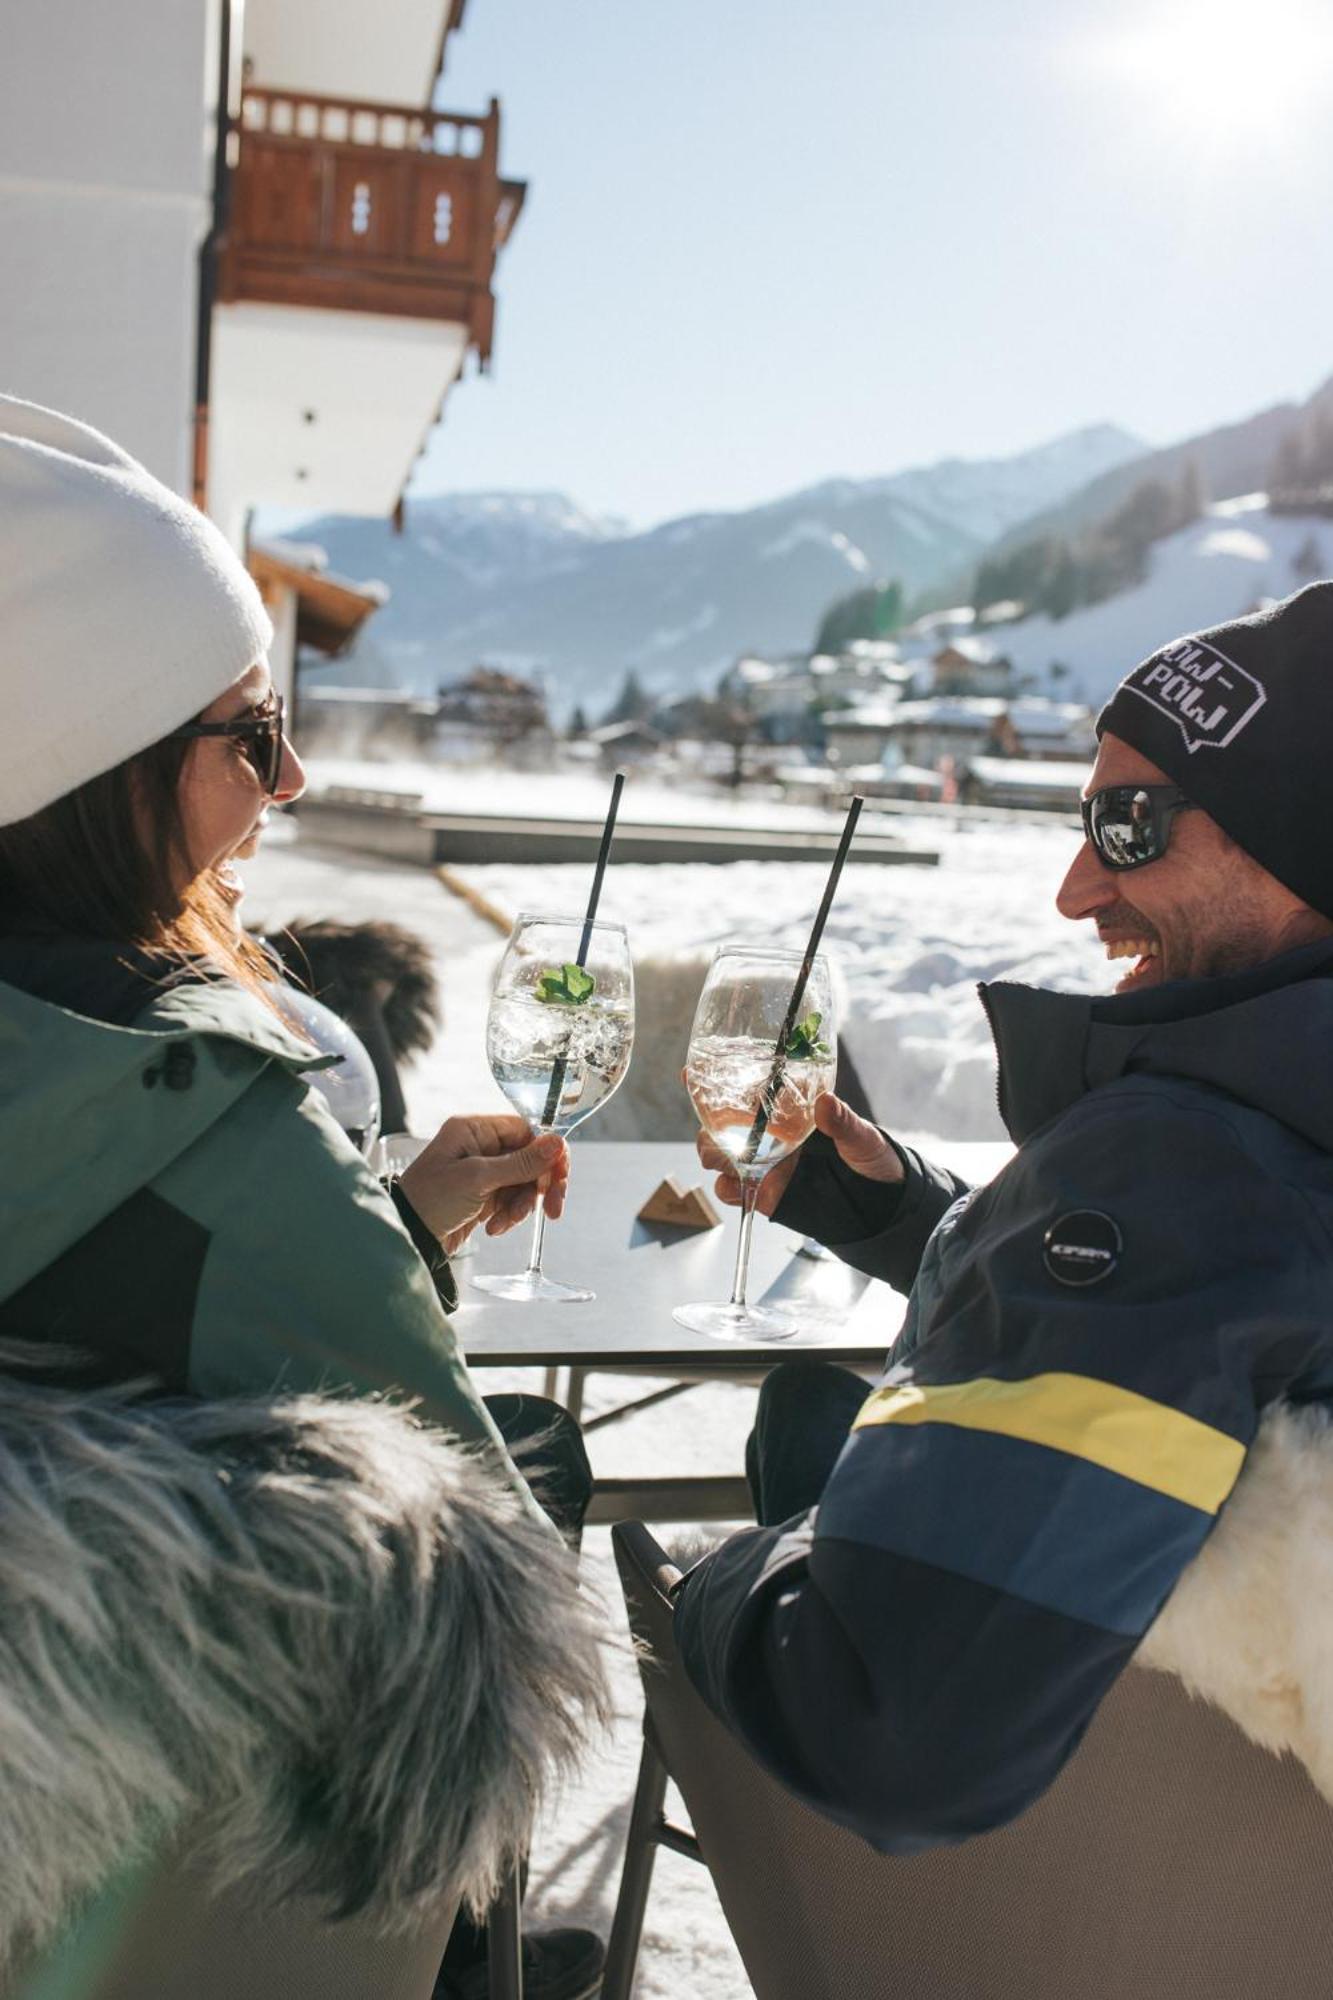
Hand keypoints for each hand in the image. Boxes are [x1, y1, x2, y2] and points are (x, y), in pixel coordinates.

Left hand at [398, 1116, 569, 1255]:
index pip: (526, 1130)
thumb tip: (557, 1142)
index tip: (559, 1177)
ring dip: (522, 1205)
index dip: (546, 1152)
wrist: (409, 1236)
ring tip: (505, 1222)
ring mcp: (483, 1171)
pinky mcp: (484, 1195)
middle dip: (540, 1185)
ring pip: (524, 1183)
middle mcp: (480, 1146)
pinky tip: (494, 1228)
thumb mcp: (478, 1178)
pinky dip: (510, 1215)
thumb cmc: (431, 1200)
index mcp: (474, 1130)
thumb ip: (520, 1162)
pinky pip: (512, 1200)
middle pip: (530, 1158)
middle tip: (554, 1208)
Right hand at [697, 1092, 903, 1218]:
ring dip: (712, 1152)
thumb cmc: (874, 1160)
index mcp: (788, 1110)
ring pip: (717, 1152)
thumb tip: (826, 1103)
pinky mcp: (765, 1192)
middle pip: (720, 1121)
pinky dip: (727, 1188)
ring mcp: (763, 1162)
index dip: (713, 1080)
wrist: (881, 1206)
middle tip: (716, 1124)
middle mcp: (769, 1132)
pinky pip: (733, 1189)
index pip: (746, 1089)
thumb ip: (844, 1123)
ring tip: (724, 1156)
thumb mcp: (863, 1138)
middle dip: (708, 1121)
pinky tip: (733, 1185)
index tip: (691, 1073)